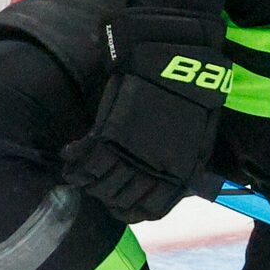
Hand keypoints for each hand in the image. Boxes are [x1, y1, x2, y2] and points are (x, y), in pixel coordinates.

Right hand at [61, 9, 230, 221]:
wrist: (177, 58)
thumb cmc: (191, 93)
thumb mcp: (198, 135)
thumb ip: (182, 162)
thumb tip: (171, 181)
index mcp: (178, 173)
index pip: (150, 209)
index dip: (133, 211)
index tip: (122, 206)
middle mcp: (153, 170)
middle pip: (121, 200)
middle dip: (108, 197)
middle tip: (99, 186)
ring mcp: (129, 153)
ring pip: (101, 185)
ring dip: (89, 182)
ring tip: (82, 174)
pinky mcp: (110, 133)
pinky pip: (86, 159)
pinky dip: (75, 161)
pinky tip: (71, 155)